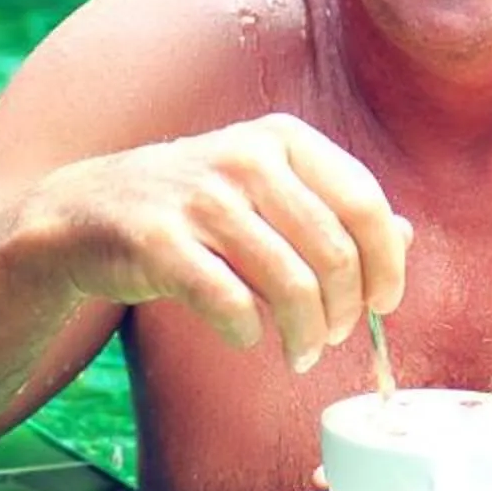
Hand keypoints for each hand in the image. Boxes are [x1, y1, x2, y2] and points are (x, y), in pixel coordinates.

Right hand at [13, 114, 411, 372]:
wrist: (86, 211)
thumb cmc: (192, 205)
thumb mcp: (264, 186)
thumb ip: (331, 206)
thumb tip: (406, 237)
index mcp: (282, 138)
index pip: (364, 202)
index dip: (386, 262)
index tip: (384, 302)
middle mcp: (245, 158)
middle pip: (334, 252)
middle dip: (346, 311)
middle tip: (335, 337)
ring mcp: (200, 197)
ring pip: (291, 285)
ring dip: (305, 335)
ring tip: (299, 352)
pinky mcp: (159, 241)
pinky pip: (230, 303)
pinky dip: (248, 333)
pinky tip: (245, 337)